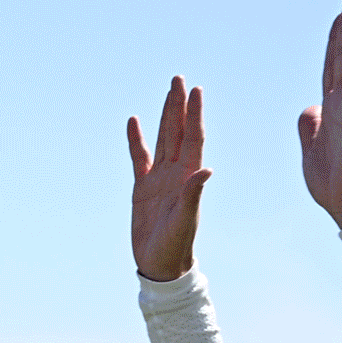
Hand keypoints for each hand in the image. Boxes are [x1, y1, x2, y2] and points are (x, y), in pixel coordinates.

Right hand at [127, 75, 209, 280]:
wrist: (161, 263)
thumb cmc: (176, 245)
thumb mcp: (185, 220)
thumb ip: (193, 194)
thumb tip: (206, 169)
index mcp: (188, 177)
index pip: (193, 138)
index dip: (194, 114)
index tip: (195, 91)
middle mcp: (176, 172)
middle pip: (178, 131)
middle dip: (179, 105)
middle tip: (179, 79)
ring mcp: (159, 178)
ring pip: (162, 139)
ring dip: (165, 115)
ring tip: (168, 91)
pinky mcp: (142, 187)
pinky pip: (139, 158)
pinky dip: (137, 140)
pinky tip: (135, 121)